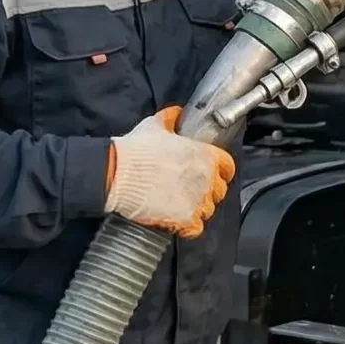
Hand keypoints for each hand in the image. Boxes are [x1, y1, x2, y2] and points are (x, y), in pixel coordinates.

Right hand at [104, 107, 234, 238]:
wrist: (117, 174)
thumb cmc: (136, 150)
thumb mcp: (154, 125)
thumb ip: (171, 119)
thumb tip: (177, 115)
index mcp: (204, 154)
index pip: (227, 166)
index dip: (220, 171)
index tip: (213, 174)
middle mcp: (206, 178)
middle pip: (219, 191)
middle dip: (208, 191)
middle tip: (191, 190)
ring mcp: (197, 200)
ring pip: (208, 210)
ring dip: (197, 209)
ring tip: (181, 206)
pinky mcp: (185, 219)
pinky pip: (196, 229)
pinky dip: (189, 227)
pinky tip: (177, 221)